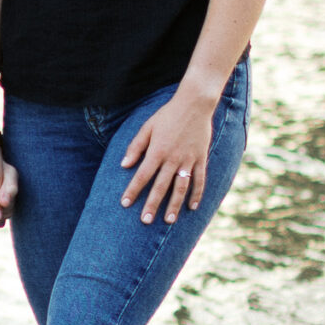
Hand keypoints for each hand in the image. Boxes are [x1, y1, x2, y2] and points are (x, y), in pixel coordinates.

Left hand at [120, 90, 216, 224]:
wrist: (195, 103)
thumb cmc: (168, 115)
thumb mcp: (147, 127)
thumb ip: (136, 147)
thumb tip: (124, 165)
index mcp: (157, 151)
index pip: (142, 175)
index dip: (133, 190)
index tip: (125, 204)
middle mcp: (173, 158)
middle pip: (160, 186)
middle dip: (152, 204)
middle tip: (145, 221)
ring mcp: (189, 160)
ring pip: (181, 187)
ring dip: (174, 205)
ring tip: (168, 220)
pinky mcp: (201, 158)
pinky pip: (200, 180)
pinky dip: (197, 194)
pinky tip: (192, 207)